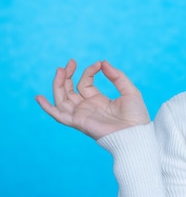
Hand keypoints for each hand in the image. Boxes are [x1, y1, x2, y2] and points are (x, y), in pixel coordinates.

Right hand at [35, 59, 149, 139]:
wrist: (136, 134)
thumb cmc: (136, 116)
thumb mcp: (129, 91)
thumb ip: (117, 76)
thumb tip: (104, 62)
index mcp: (99, 101)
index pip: (86, 83)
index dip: (89, 71)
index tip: (99, 64)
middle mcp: (88, 108)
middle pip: (70, 90)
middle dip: (67, 75)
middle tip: (70, 62)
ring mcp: (82, 115)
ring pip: (62, 98)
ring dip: (58, 84)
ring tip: (60, 69)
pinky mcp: (78, 122)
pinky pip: (58, 115)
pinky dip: (47, 108)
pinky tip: (39, 97)